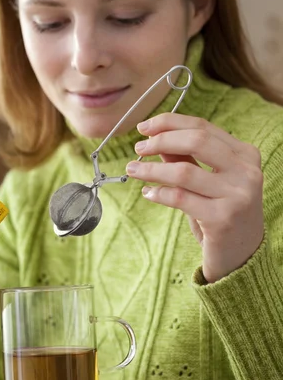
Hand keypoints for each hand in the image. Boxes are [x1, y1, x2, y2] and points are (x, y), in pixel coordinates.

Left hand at [126, 114, 263, 282]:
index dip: (170, 123)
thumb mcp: (207, 182)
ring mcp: (237, 195)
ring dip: (152, 169)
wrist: (241, 256)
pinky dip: (158, 193)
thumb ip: (185, 159)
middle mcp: (246, 171)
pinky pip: (180, 198)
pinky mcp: (223, 218)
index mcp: (245, 155)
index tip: (144, 127)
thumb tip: (155, 139)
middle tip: (138, 148)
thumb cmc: (221, 214)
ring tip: (133, 170)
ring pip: (184, 171)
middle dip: (161, 140)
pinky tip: (148, 193)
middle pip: (196, 141)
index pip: (203, 127)